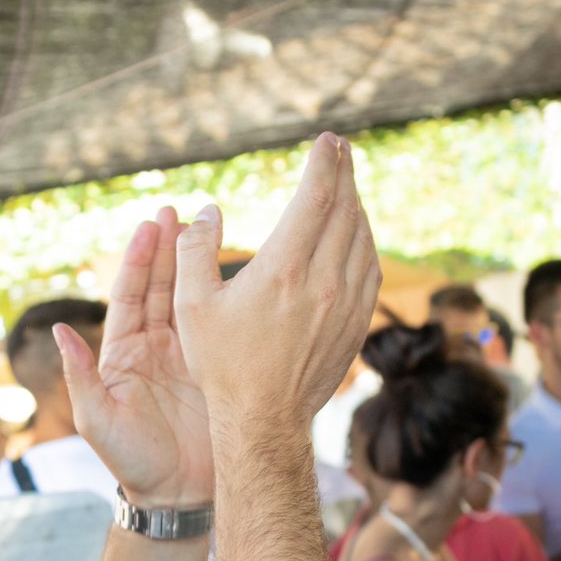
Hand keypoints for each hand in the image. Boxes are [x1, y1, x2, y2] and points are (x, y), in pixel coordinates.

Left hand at [57, 207, 213, 506]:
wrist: (177, 497)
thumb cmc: (129, 461)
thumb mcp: (97, 419)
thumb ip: (79, 375)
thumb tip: (58, 330)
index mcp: (122, 353)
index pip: (130, 295)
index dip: (139, 260)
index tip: (149, 225)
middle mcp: (155, 347)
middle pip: (163, 286)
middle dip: (169, 247)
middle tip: (179, 210)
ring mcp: (188, 356)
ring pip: (193, 299)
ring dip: (198, 263)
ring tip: (208, 225)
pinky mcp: (218, 369)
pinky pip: (221, 326)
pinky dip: (227, 297)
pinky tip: (241, 269)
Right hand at [173, 132, 380, 429]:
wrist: (262, 419)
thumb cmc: (221, 364)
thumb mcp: (191, 305)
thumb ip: (193, 251)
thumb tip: (206, 212)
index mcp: (283, 272)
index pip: (316, 199)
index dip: (324, 163)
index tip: (326, 141)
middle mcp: (323, 283)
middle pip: (346, 211)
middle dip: (345, 173)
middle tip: (341, 150)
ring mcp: (346, 305)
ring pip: (363, 238)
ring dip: (356, 206)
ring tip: (346, 186)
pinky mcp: (355, 325)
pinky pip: (369, 268)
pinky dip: (364, 240)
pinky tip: (355, 234)